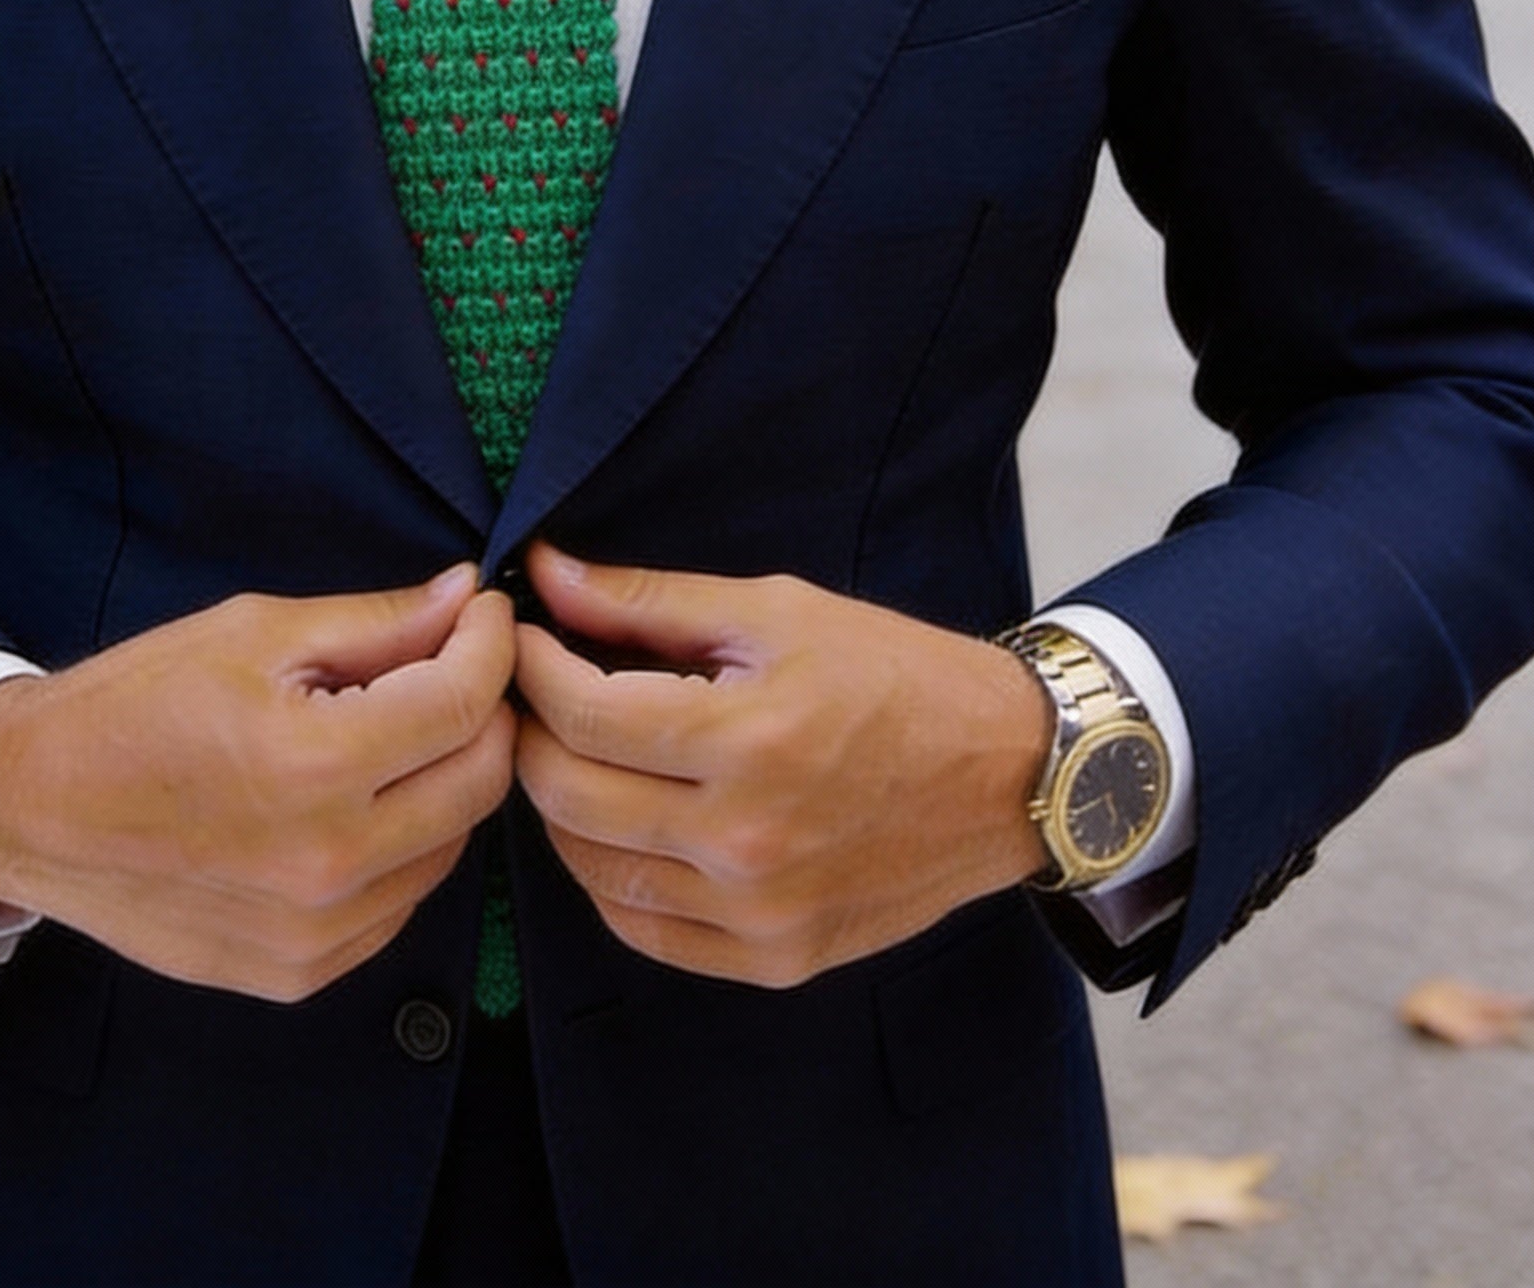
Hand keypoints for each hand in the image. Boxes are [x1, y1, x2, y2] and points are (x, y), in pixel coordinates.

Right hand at [0, 564, 515, 1002]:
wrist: (31, 808)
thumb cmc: (136, 703)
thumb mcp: (255, 633)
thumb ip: (376, 622)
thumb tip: (466, 597)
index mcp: (314, 766)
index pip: (463, 704)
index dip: (490, 645)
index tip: (484, 614)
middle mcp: (328, 863)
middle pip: (480, 781)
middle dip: (484, 710)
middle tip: (454, 666)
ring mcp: (316, 933)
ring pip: (452, 846)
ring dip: (446, 780)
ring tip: (396, 732)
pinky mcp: (300, 973)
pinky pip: (400, 902)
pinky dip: (404, 846)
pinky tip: (358, 802)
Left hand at [512, 543, 1050, 987]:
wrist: (1010, 773)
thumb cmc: (897, 674)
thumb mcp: (777, 610)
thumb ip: (649, 600)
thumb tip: (546, 573)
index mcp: (749, 739)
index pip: (582, 712)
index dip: (531, 665)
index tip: (523, 635)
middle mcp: (747, 841)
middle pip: (568, 795)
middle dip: (531, 731)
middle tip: (537, 691)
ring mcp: (759, 913)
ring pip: (591, 869)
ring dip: (562, 804)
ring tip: (577, 750)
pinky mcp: (775, 958)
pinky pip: (644, 928)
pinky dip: (610, 876)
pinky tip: (622, 823)